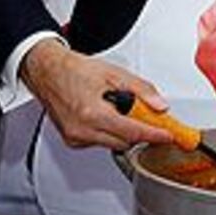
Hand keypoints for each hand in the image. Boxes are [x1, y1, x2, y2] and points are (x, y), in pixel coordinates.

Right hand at [20, 40, 174, 151]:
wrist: (47, 71)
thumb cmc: (74, 70)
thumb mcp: (114, 73)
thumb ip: (141, 90)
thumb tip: (160, 106)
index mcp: (92, 113)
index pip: (132, 132)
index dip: (154, 135)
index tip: (168, 136)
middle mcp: (82, 130)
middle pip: (124, 142)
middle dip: (139, 132)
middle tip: (147, 118)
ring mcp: (75, 137)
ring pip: (112, 144)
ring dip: (122, 132)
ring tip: (119, 110)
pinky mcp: (71, 141)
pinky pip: (99, 142)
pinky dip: (107, 133)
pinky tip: (104, 116)